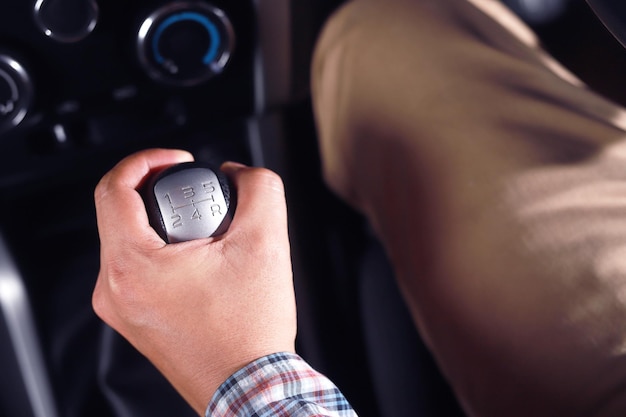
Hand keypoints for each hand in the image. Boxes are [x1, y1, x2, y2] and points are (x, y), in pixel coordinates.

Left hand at [92, 148, 296, 414]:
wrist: (249, 387)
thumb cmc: (249, 332)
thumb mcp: (267, 243)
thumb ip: (259, 188)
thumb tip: (239, 173)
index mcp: (132, 267)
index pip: (114, 188)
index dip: (148, 160)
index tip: (178, 161)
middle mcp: (113, 290)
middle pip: (119, 213)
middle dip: (160, 192)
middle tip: (197, 194)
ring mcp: (120, 308)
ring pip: (128, 240)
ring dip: (162, 222)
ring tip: (202, 230)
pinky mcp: (133, 319)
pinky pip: (135, 268)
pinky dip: (162, 250)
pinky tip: (196, 259)